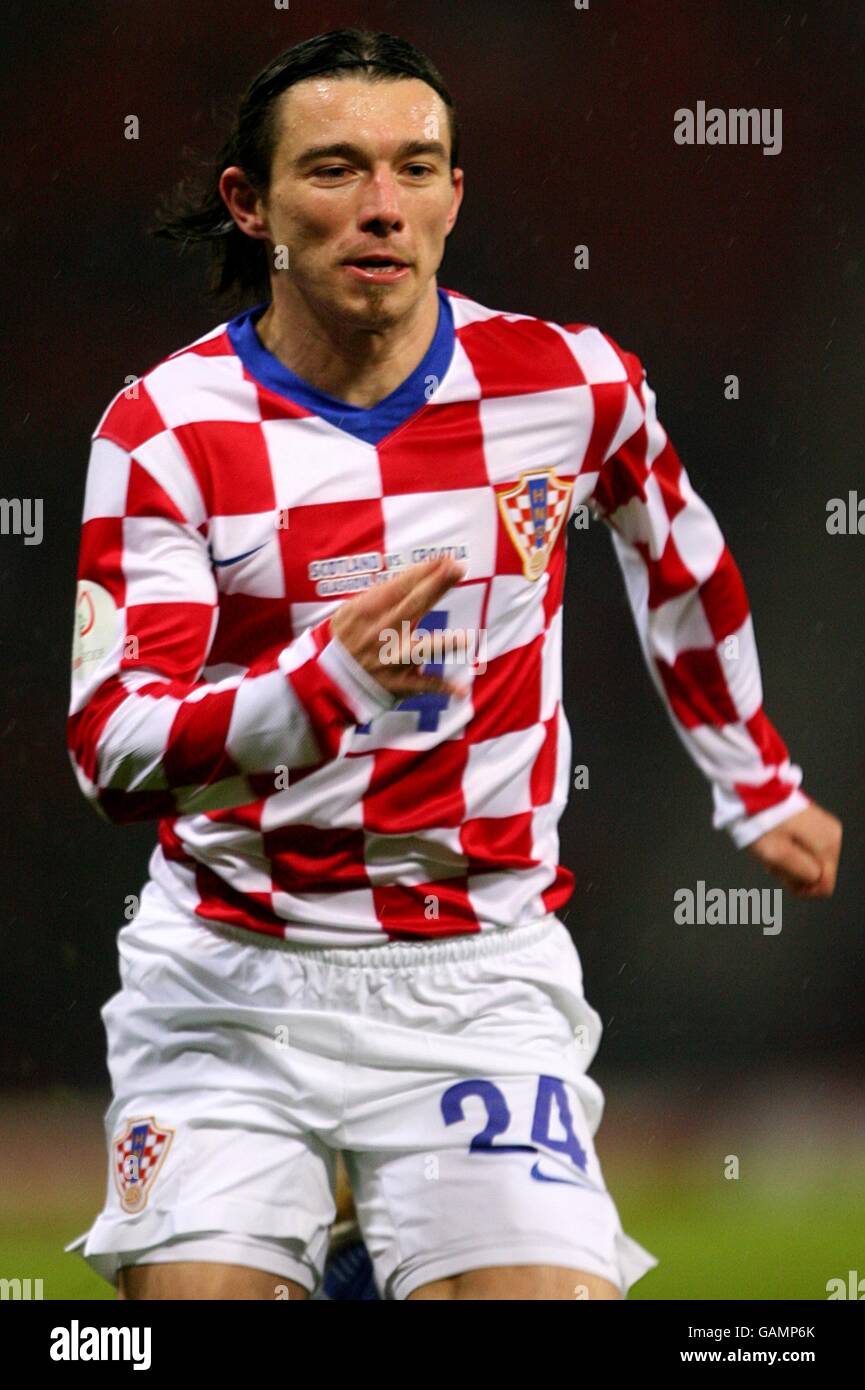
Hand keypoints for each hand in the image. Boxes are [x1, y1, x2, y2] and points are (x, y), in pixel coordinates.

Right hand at [330, 556, 467, 699]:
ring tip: (466, 639)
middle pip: (413, 606)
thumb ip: (380, 596)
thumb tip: (414, 578)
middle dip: (436, 586)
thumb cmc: (346, 638)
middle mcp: (381, 633)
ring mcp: (391, 659)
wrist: (327, 678)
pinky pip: (423, 686)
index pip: (400, 587)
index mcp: (368, 612)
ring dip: (442, 645)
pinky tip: (461, 691)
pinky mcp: (398, 683)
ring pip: (419, 651)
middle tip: (457, 568)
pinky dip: (443, 689)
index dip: (423, 572)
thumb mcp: (352, 611)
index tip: (445, 559)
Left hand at [745, 803, 842, 896]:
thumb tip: (816, 881)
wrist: (752, 790)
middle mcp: (833, 837)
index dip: (800, 885)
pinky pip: (805, 850)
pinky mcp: (814, 824)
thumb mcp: (777, 854)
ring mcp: (824, 829)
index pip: (824, 886)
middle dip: (793, 872)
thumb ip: (802, 874)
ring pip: (810, 862)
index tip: (780, 871)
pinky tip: (776, 840)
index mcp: (828, 846)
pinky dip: (789, 850)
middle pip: (817, 874)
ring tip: (772, 846)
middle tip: (772, 857)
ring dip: (789, 861)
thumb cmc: (761, 821)